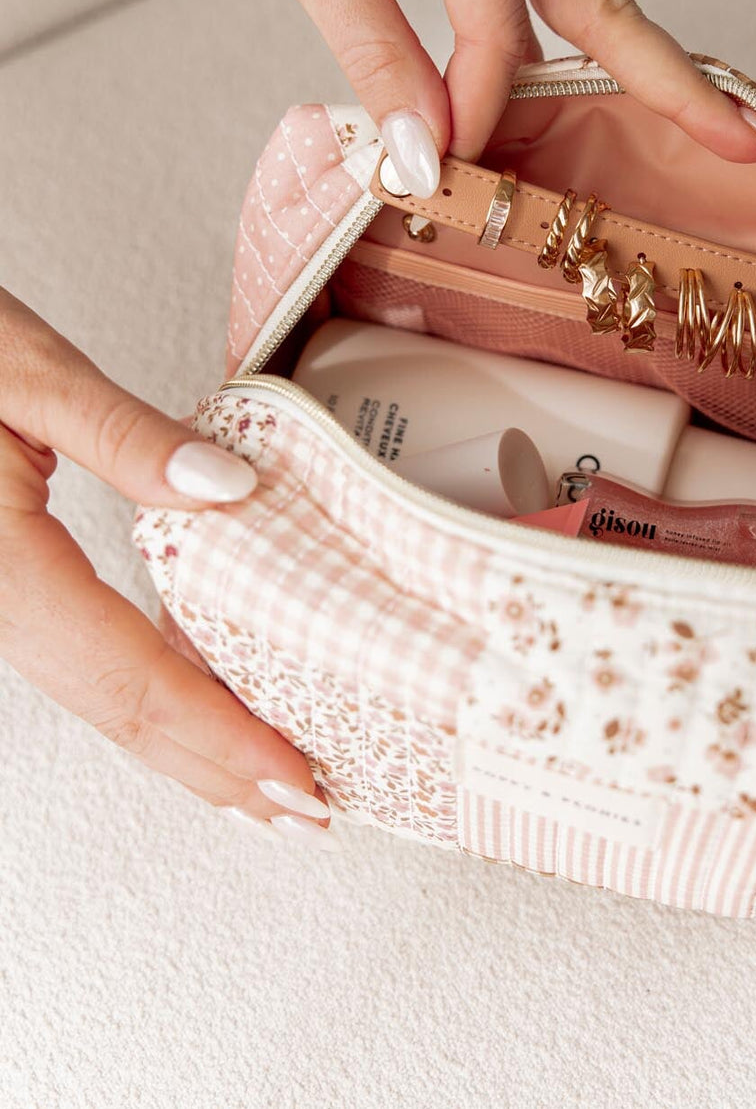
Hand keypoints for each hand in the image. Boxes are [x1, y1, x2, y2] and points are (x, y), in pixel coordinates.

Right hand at [0, 291, 333, 842]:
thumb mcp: (25, 370)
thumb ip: (124, 436)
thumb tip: (228, 487)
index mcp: (1, 563)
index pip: (130, 676)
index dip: (218, 737)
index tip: (292, 775)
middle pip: (115, 710)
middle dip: (213, 768)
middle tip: (302, 808)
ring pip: (96, 694)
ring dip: (184, 740)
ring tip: (261, 774)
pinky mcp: (5, 583)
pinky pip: (80, 659)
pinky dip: (148, 692)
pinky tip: (194, 699)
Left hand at [120, 0, 755, 193]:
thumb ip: (378, 57)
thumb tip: (423, 152)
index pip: (502, 36)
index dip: (477, 114)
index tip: (445, 173)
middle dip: (672, 80)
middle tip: (741, 140)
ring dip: (619, 52)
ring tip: (683, 116)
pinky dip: (559, 19)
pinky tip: (565, 66)